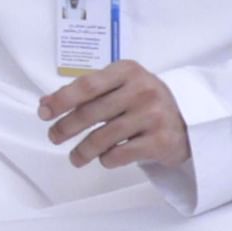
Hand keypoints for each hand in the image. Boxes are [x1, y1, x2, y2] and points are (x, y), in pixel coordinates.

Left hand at [41, 61, 190, 182]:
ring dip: (82, 151)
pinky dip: (106, 159)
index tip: (43, 113)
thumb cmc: (144, 102)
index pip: (87, 85)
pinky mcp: (160, 141)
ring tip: (75, 158)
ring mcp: (153, 115)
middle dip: (66, 127)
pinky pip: (120, 154)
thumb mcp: (119, 87)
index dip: (62, 100)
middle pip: (92, 112)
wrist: (188, 123)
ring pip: (103, 137)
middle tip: (54, 137)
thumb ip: (85, 92)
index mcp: (128, 71)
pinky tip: (104, 158)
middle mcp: (142, 90)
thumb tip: (45, 104)